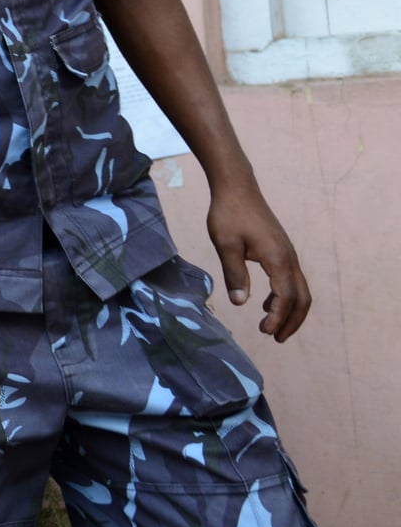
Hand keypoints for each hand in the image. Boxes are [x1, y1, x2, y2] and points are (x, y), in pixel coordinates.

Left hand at [206, 178, 309, 341]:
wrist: (238, 188)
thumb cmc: (228, 214)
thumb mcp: (225, 244)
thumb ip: (234, 274)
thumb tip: (240, 303)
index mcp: (278, 258)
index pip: (286, 297)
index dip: (277, 318)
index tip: (264, 333)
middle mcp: (289, 258)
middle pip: (302, 298)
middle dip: (291, 321)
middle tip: (276, 339)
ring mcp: (288, 253)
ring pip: (300, 289)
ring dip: (290, 311)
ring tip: (270, 327)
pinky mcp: (282, 250)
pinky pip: (291, 280)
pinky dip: (284, 296)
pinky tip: (265, 303)